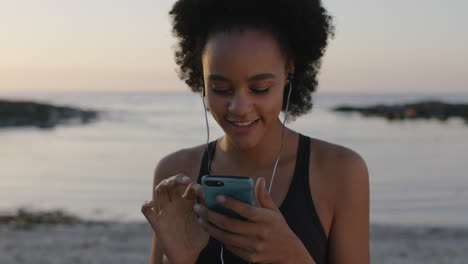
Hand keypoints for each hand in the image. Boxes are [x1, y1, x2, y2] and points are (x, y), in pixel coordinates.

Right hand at [141, 175, 208, 263]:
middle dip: (177, 178)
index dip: (193, 184)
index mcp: (189, 203)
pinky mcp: (157, 223)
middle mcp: (176, 204)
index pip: (189, 186)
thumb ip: (207, 210)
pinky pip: (146, 211)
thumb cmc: (198, 238)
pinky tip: (151, 204)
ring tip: (169, 184)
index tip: (199, 189)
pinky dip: (146, 205)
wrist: (187, 255)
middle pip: (172, 183)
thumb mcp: (206, 223)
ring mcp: (166, 212)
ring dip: (163, 184)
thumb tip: (207, 196)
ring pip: (159, 190)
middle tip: (184, 180)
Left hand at [193, 177, 309, 263]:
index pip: (246, 210)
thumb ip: (264, 196)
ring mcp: (254, 247)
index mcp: (266, 219)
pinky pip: (229, 246)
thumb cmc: (278, 228)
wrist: (288, 254)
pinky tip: (210, 228)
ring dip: (210, 227)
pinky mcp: (249, 257)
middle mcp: (260, 233)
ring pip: (226, 237)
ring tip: (200, 218)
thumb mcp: (274, 211)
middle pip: (230, 224)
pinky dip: (218, 236)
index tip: (217, 196)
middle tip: (199, 207)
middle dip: (211, 215)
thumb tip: (259, 180)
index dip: (231, 203)